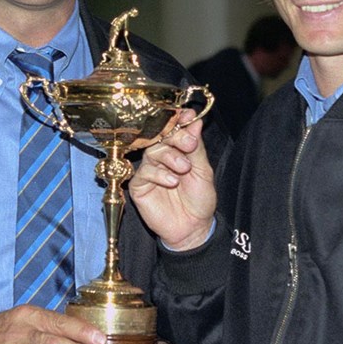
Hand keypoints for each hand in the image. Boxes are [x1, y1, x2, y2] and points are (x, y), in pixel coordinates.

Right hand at [129, 109, 216, 250]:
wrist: (193, 228)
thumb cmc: (199, 200)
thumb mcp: (203, 171)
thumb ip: (196, 148)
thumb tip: (194, 121)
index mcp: (178, 150)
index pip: (174, 129)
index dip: (179, 119)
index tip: (187, 115)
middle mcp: (162, 157)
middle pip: (160, 136)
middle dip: (176, 136)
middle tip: (189, 144)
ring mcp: (149, 170)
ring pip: (152, 151)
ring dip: (169, 156)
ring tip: (184, 169)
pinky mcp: (139, 185)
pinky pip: (144, 172)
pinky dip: (159, 174)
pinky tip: (172, 182)